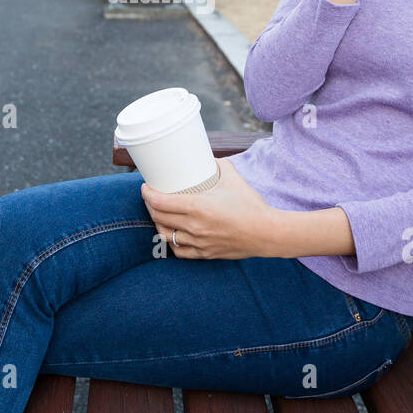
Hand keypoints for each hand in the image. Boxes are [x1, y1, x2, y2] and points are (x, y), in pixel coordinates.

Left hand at [140, 158, 277, 259]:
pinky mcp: (205, 254)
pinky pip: (179, 251)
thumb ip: (218, 165)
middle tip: (150, 196)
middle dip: (150, 205)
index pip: (161, 202)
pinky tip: (171, 234)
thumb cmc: (251, 205)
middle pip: (159, 217)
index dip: (147, 194)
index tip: (145, 187)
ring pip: (165, 235)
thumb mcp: (233, 178)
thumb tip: (207, 158)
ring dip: (158, 223)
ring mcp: (199, 243)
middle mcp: (195, 227)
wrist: (267, 233)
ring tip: (158, 215)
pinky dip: (171, 242)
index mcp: (199, 207)